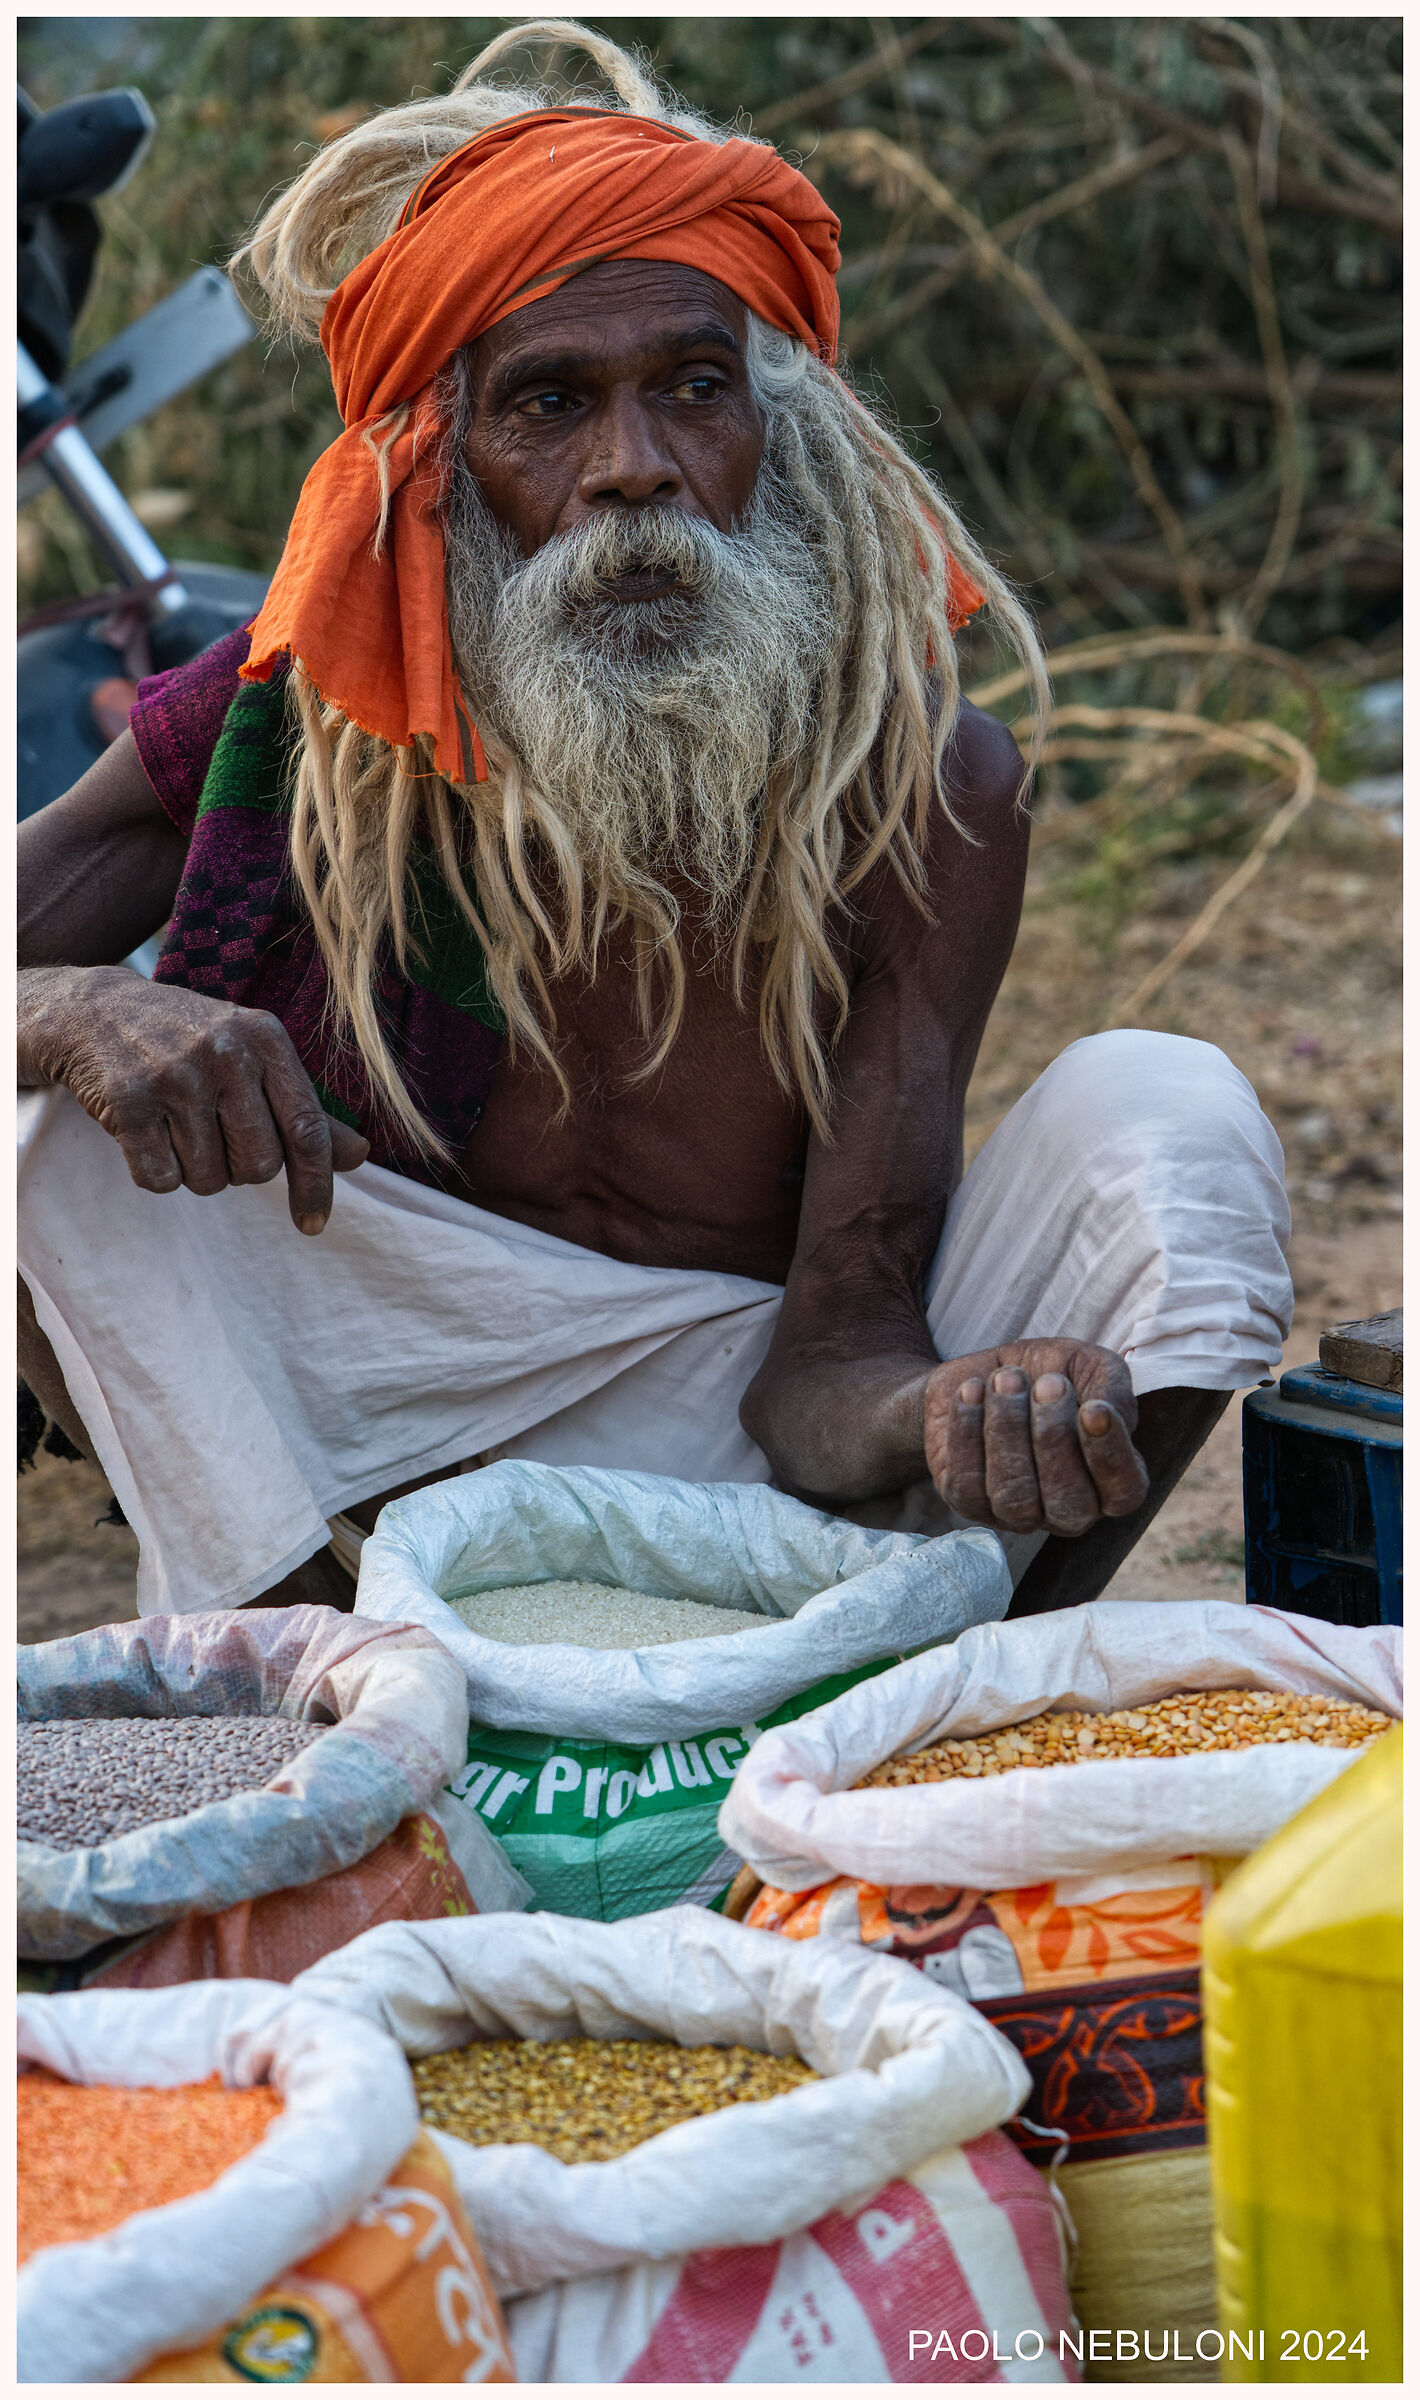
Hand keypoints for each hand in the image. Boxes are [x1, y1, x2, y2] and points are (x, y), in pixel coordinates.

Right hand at [18, 964, 367, 1232]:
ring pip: (209, 1179)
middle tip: (216, 1138)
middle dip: (240, 1169)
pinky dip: (156, 1172)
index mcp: (265, 1038)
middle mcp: (225, 1052)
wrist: (95, 1012)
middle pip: (259, 1166)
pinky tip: (147, 1134)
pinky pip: (161, 1180)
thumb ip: (303, 1107)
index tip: (314, 1225)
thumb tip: (360, 1156)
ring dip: (196, 1171)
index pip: (307, 1130)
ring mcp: (174, 1076)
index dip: (316, 1186)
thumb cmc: (189, 1042)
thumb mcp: (252, 1057)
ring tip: (178, 1127)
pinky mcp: (128, 1102)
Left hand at [924, 1338, 1147, 1537]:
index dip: (1109, 1455)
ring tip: (1006, 1379)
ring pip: (1014, 1495)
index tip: (1093, 1408)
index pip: (1123, 1492)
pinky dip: (967, 1431)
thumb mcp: (1089, 1366)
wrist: (984, 1372)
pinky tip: (972, 1391)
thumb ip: (1110, 1386)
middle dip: (1054, 1436)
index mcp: (1108, 1484)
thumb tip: (1109, 1412)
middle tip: (1047, 1383)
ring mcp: (1016, 1514)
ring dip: (1008, 1429)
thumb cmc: (1047, 1374)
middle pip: (1068, 1501)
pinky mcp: (968, 1502)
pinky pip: (967, 1483)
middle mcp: (1067, 1511)